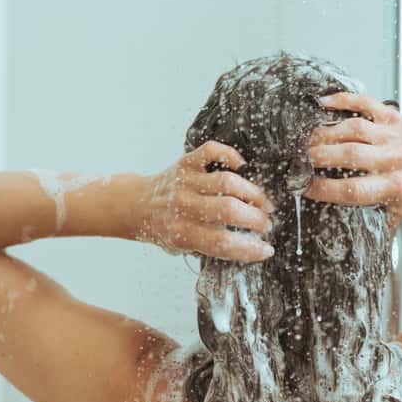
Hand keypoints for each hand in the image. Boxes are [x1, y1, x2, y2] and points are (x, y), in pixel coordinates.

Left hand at [132, 140, 274, 261]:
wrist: (136, 205)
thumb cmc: (163, 228)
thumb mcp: (181, 248)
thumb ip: (210, 248)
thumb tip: (249, 247)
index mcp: (181, 233)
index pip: (222, 243)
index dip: (250, 248)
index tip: (266, 249)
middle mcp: (183, 206)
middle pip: (229, 210)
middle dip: (256, 219)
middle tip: (266, 224)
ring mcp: (185, 182)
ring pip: (227, 182)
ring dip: (252, 193)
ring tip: (262, 203)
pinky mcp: (186, 162)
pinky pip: (212, 151)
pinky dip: (231, 155)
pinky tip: (242, 168)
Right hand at [304, 93, 401, 226]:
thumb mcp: (391, 216)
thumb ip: (366, 227)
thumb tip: (334, 238)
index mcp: (392, 188)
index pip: (351, 189)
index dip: (323, 188)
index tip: (304, 187)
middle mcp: (393, 159)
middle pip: (349, 155)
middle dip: (318, 156)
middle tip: (299, 159)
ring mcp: (392, 135)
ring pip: (353, 128)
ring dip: (324, 132)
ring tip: (306, 139)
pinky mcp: (391, 116)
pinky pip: (364, 103)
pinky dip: (342, 99)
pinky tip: (323, 104)